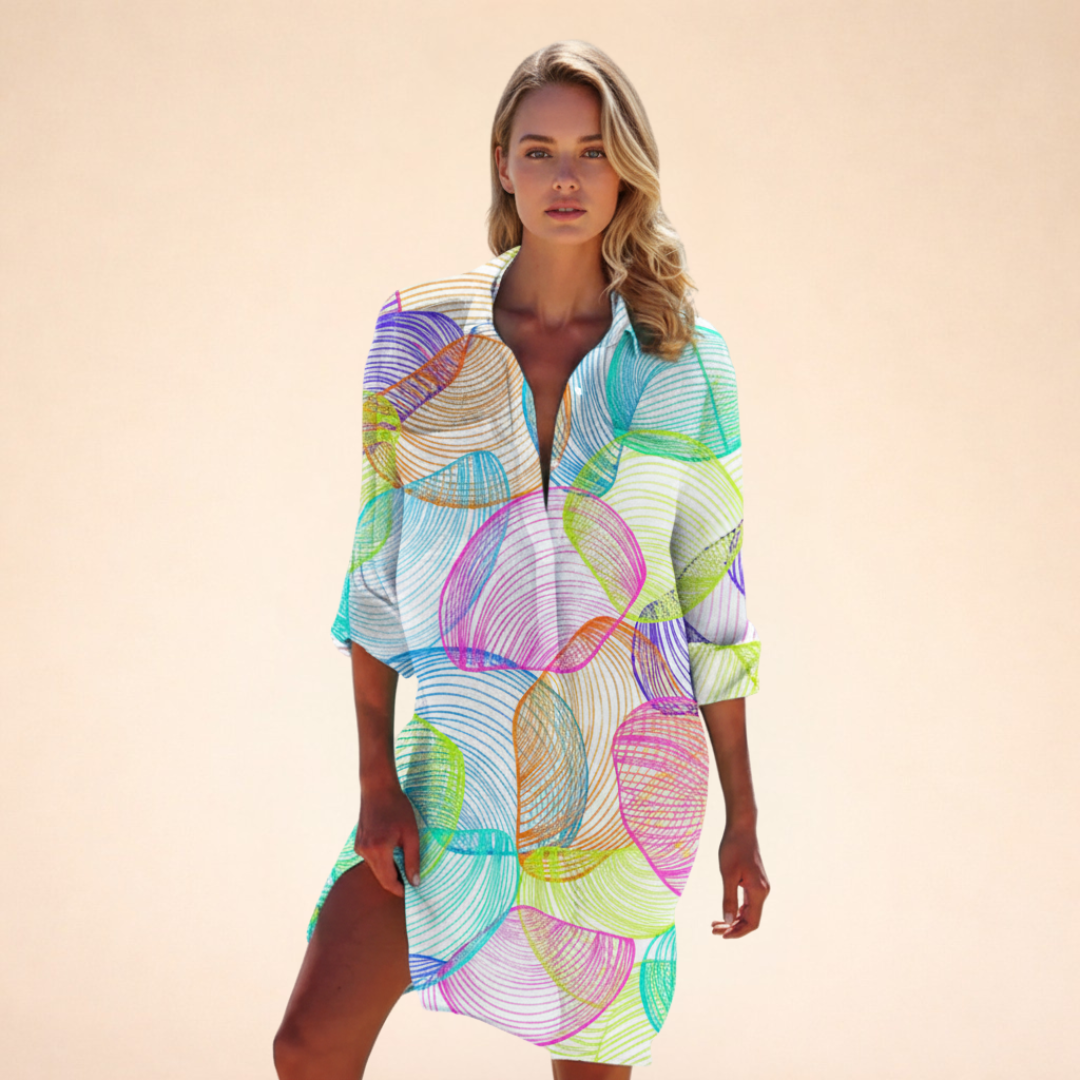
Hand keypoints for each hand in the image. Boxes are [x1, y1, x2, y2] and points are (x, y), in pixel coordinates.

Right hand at [353, 780, 420, 898]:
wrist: (378, 788)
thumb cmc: (397, 808)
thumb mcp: (411, 834)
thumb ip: (413, 860)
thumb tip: (415, 882)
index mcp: (378, 850)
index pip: (388, 881)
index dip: (400, 890)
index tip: (412, 892)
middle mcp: (365, 851)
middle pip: (380, 877)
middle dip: (395, 881)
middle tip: (411, 879)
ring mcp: (359, 847)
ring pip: (375, 868)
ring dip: (389, 869)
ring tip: (404, 860)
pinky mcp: (358, 843)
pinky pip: (371, 859)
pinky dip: (382, 859)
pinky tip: (392, 848)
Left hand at [712, 823, 769, 937]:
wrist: (741, 828)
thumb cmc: (733, 849)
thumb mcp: (728, 875)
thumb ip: (729, 899)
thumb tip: (728, 922)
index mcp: (759, 892)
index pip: (752, 922)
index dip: (738, 932)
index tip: (722, 935)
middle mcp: (762, 891)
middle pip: (750, 919)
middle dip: (733, 927)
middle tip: (713, 930)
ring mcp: (759, 887)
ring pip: (749, 912)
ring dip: (734, 920)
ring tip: (715, 924)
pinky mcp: (754, 882)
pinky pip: (747, 902)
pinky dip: (736, 910)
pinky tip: (725, 912)